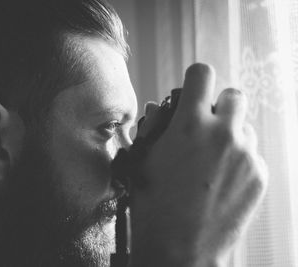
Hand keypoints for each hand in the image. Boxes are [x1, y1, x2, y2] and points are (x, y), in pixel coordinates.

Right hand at [129, 63, 267, 266]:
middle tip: (205, 126)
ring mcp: (246, 154)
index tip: (192, 90)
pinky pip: (252, 153)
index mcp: (189, 124)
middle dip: (218, 106)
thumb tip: (161, 107)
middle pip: (233, 95)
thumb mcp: (144, 158)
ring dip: (229, 134)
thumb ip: (155, 125)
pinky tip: (220, 180)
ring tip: (211, 160)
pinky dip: (239, 159)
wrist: (179, 248)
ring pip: (244, 126)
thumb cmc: (154, 204)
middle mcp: (223, 133)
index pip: (202, 74)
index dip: (195, 80)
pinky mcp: (259, 175)